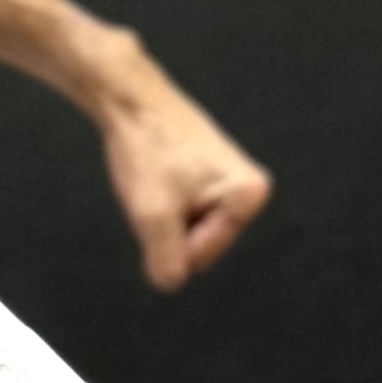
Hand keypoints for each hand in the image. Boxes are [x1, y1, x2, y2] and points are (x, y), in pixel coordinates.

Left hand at [97, 62, 273, 291]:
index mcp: (251, 196)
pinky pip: (182, 213)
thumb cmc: (146, 149)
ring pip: (187, 232)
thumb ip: (166, 262)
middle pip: (199, 246)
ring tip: (156, 179)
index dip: (169, 231)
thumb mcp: (152, 216)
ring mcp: (230, 186)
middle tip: (157, 186)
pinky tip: (157, 176)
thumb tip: (170, 282)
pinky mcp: (210, 181)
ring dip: (162, 215)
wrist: (130, 99)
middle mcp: (250, 191)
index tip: (163, 190)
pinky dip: (161, 202)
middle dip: (168, 226)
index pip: (199, 257)